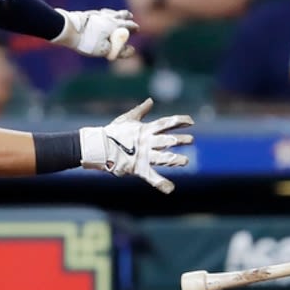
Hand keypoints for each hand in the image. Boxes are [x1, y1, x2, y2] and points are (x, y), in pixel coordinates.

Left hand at [53, 8, 138, 59]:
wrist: (68, 29)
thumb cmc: (87, 40)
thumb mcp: (105, 49)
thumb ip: (119, 50)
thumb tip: (132, 50)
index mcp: (114, 25)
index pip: (128, 25)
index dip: (133, 28)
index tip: (137, 29)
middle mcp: (108, 17)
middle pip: (120, 16)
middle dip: (126, 17)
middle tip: (130, 16)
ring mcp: (98, 15)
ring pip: (110, 12)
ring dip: (117, 13)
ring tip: (118, 14)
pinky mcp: (89, 15)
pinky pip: (101, 13)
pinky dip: (105, 14)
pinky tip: (101, 15)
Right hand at [78, 98, 193, 193]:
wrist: (97, 146)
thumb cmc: (112, 132)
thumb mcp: (128, 118)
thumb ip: (141, 110)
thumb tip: (150, 100)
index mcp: (146, 129)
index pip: (166, 123)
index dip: (179, 121)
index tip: (191, 121)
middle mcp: (147, 142)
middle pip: (168, 140)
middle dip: (181, 140)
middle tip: (191, 140)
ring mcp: (144, 155)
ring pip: (164, 158)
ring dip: (176, 160)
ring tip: (185, 161)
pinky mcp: (138, 168)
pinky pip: (152, 177)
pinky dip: (161, 184)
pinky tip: (170, 189)